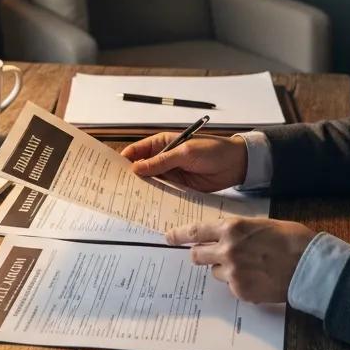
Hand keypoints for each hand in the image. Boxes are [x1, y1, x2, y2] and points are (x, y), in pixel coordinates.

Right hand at [120, 133, 248, 191]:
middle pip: (141, 169)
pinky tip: (149, 206)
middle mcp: (163, 159)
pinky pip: (164, 193)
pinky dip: (157, 198)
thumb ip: (161, 162)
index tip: (112, 172)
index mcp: (161, 143)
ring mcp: (171, 174)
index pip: (137, 151)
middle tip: (118, 190)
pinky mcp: (179, 187)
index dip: (124, 160)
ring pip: (151, 183)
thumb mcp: (185, 152)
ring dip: (143, 190)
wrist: (236, 164)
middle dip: (131, 178)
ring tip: (129, 201)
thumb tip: (136, 168)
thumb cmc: (212, 150)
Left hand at [166, 217, 314, 302]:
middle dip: (200, 254)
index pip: (195, 231)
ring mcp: (233, 273)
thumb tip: (222, 235)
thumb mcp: (260, 224)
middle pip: (197, 255)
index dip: (179, 235)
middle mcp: (227, 250)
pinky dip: (240, 283)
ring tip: (250, 266)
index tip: (169, 237)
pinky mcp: (241, 291)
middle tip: (209, 255)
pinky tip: (259, 278)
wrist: (309, 265)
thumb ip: (237, 230)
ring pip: (215, 272)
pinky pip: (232, 286)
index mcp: (232, 229)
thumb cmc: (290, 239)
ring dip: (225, 269)